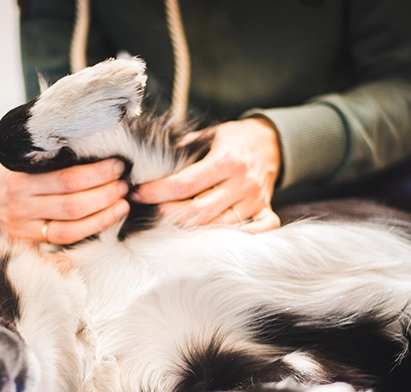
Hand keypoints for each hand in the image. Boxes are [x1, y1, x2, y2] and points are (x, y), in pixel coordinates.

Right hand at [0, 158, 129, 244]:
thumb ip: (56, 159)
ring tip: (121, 205)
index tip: (118, 166)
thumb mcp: (31, 160)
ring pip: (68, 231)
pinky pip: (46, 256)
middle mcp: (20, 206)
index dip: (98, 174)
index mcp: (22, 180)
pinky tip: (78, 257)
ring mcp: (22, 229)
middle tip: (124, 187)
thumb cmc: (22, 173)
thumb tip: (100, 153)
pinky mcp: (23, 247)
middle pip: (72, 206)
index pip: (67, 179)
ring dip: (101, 219)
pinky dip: (59, 261)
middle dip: (104, 196)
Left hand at [133, 117, 281, 232]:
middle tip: (149, 210)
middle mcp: (242, 183)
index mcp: (226, 160)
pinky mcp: (265, 210)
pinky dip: (240, 237)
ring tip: (170, 223)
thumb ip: (183, 150)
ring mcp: (255, 200)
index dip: (157, 191)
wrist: (271, 140)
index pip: (185, 183)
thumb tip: (147, 162)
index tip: (139, 193)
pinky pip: (258, 231)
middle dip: (169, 214)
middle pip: (200, 211)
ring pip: (220, 226)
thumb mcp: (209, 134)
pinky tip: (215, 238)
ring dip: (193, 229)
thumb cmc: (234, 138)